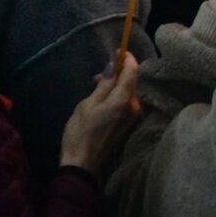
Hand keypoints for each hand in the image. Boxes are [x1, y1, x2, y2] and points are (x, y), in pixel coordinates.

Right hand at [58, 52, 140, 172]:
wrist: (82, 165)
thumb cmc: (80, 132)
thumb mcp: (88, 104)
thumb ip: (104, 84)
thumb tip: (113, 65)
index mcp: (124, 99)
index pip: (133, 70)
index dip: (127, 58)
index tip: (117, 51)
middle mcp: (134, 106)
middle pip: (132, 80)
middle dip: (118, 72)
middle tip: (97, 75)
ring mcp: (134, 116)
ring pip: (129, 91)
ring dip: (116, 84)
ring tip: (96, 86)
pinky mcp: (129, 123)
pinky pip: (127, 102)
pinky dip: (117, 95)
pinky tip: (102, 99)